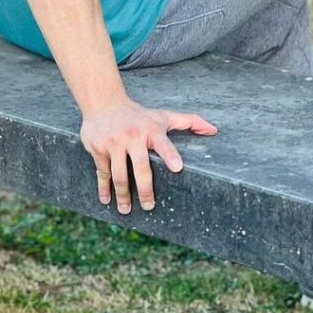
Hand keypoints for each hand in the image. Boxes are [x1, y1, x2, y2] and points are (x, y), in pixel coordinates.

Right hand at [80, 96, 217, 214]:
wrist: (103, 102)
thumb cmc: (138, 115)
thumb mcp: (163, 116)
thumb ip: (188, 122)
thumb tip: (214, 130)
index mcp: (151, 129)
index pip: (164, 143)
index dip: (171, 155)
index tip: (177, 168)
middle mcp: (132, 135)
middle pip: (140, 167)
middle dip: (145, 189)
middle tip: (149, 206)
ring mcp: (113, 142)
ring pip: (119, 174)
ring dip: (123, 195)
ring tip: (127, 209)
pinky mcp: (98, 148)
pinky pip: (103, 171)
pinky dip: (104, 188)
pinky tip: (107, 200)